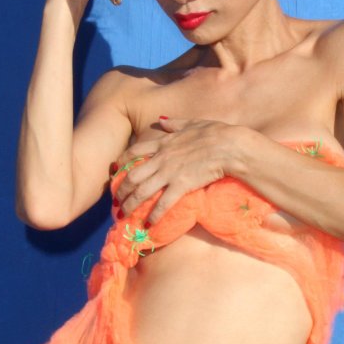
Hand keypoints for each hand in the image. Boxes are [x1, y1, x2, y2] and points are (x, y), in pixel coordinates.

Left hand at [113, 117, 240, 223]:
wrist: (229, 146)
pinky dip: (154, 215)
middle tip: (115, 200)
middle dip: (121, 190)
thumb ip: (174, 123)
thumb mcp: (191, 123)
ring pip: (142, 192)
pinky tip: (148, 224)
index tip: (114, 170)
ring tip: (123, 215)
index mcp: (163, 143)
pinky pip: (163, 204)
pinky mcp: (181, 186)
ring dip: (130, 205)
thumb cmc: (215, 133)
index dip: (121, 161)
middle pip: (132, 176)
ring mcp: (170, 173)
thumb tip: (162, 119)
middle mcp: (161, 159)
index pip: (134, 151)